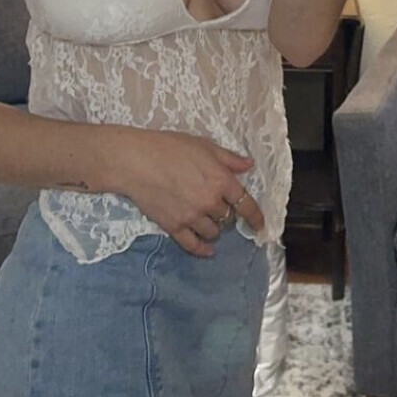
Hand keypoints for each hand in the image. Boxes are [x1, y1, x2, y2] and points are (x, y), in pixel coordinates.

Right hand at [112, 130, 264, 256]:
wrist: (136, 161)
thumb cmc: (169, 147)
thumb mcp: (203, 145)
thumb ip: (228, 158)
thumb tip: (249, 166)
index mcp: (221, 180)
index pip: (246, 204)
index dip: (255, 217)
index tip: (260, 225)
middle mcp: (210, 202)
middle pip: (228, 217)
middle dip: (226, 213)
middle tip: (217, 205)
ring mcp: (192, 217)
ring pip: (213, 232)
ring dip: (214, 228)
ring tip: (207, 219)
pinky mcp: (174, 227)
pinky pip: (193, 245)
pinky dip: (202, 249)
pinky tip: (207, 250)